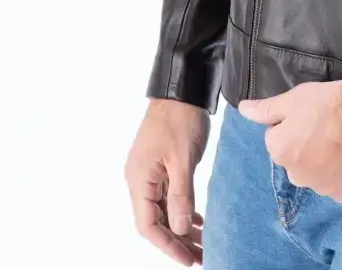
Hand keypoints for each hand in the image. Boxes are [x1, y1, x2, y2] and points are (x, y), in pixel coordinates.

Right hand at [124, 99, 209, 264]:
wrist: (182, 89)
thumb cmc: (180, 119)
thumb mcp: (183, 159)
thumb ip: (181, 195)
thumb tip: (179, 229)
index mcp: (139, 179)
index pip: (148, 225)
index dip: (167, 245)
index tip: (187, 259)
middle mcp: (140, 179)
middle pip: (155, 221)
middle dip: (176, 241)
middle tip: (199, 257)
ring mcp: (150, 173)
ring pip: (164, 210)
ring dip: (180, 228)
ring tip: (201, 245)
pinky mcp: (162, 166)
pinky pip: (169, 196)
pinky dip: (182, 210)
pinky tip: (196, 220)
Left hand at [237, 79, 341, 203]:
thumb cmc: (332, 104)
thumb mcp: (296, 98)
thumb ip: (267, 108)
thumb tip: (242, 109)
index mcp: (280, 151)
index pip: (276, 138)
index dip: (293, 124)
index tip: (310, 115)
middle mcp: (296, 176)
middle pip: (295, 159)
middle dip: (306, 146)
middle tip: (327, 127)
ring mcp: (322, 189)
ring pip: (316, 173)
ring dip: (324, 161)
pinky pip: (338, 184)